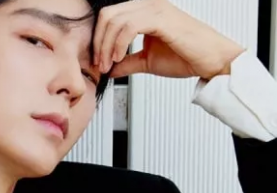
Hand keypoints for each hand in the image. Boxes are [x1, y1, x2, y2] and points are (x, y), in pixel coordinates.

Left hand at [93, 0, 244, 78]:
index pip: (109, 17)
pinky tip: (118, 58)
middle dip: (98, 42)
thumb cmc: (186, 56)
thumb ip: (126, 62)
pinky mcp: (161, 18)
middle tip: (100, 63)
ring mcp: (155, 9)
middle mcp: (148, 5)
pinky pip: (128, 26)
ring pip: (115, 20)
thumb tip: (109, 69)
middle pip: (107, 16)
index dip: (98, 39)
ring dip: (105, 46)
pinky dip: (118, 44)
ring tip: (108, 64)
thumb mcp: (147, 60)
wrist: (211, 60)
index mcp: (144, 11)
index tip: (98, 60)